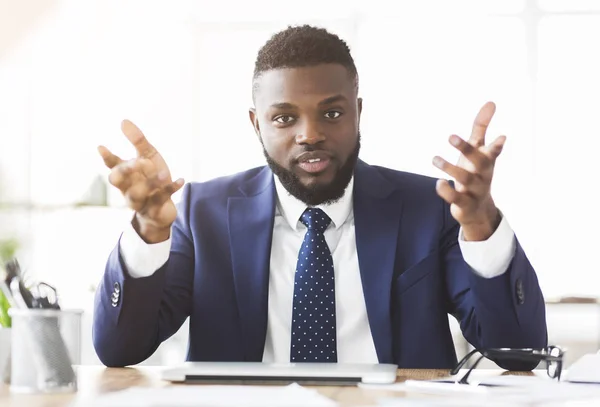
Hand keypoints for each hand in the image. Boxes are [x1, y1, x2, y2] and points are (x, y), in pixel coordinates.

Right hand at [98, 120, 183, 242]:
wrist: (163, 210)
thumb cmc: (153, 179)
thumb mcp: (148, 157)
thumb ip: (138, 141)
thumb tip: (123, 121)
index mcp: (125, 174)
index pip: (112, 165)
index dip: (107, 158)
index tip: (101, 147)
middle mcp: (127, 188)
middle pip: (117, 180)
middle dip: (125, 170)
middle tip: (139, 162)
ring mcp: (139, 201)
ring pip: (137, 193)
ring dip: (150, 182)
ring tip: (164, 174)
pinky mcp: (153, 210)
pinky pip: (159, 200)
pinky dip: (170, 189)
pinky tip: (181, 180)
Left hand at [432, 101, 504, 240]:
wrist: (478, 210)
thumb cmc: (477, 172)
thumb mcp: (479, 150)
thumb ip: (482, 127)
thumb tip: (491, 102)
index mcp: (486, 160)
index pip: (492, 151)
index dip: (496, 145)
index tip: (501, 137)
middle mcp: (482, 174)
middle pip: (478, 161)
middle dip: (465, 149)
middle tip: (450, 136)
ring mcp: (474, 190)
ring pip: (463, 178)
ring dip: (448, 167)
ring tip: (434, 159)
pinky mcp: (464, 203)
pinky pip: (455, 198)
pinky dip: (446, 191)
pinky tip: (439, 183)